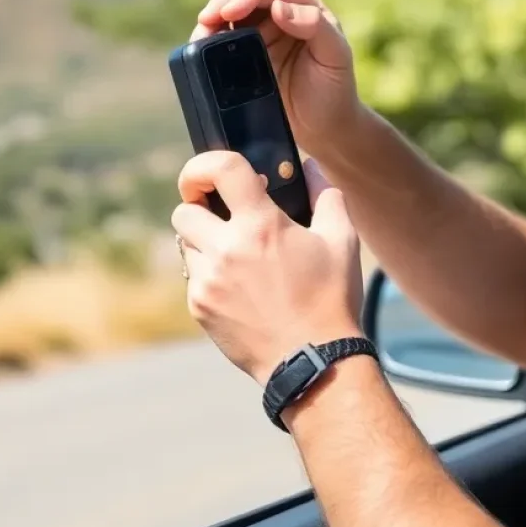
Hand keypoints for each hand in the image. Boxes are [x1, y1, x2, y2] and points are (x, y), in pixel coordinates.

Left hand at [172, 151, 363, 386]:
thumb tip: (308, 168)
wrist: (315, 362)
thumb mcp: (341, 241)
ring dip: (205, 243)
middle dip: (200, 208)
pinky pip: (192, 278)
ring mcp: (208, 281)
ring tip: (237, 257)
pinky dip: (208, 276)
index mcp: (261, 225)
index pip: (219, 169)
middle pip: (184, 210)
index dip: (205, 163)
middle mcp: (227, 249)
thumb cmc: (331, 299)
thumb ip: (324, 194)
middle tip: (222, 216)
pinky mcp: (200, 308)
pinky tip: (239, 289)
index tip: (210, 173)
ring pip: (185, 245)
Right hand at [192, 0, 357, 156]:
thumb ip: (315, 26)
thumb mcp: (335, 56)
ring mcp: (262, 35)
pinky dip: (210, 40)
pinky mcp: (246, 57)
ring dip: (213, 19)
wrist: (324, 128)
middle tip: (207, 19)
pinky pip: (224, 40)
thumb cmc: (335, 90)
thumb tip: (278, 7)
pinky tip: (201, 48)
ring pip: (231, 14)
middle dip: (224, 2)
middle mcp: (281, 15)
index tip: (231, 12)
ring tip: (200, 34)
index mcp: (305, 8)